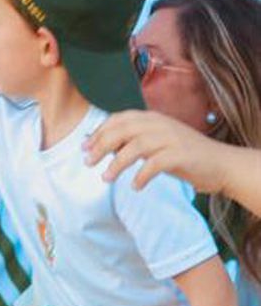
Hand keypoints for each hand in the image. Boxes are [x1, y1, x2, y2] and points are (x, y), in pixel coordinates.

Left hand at [83, 111, 227, 191]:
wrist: (221, 164)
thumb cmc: (182, 155)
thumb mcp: (154, 143)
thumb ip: (130, 141)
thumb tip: (99, 146)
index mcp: (150, 118)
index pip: (118, 120)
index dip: (98, 132)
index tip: (83, 148)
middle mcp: (159, 124)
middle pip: (122, 130)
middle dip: (100, 146)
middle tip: (87, 163)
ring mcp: (171, 138)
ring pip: (135, 147)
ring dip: (116, 163)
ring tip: (105, 179)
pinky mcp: (182, 155)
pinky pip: (155, 164)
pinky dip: (142, 175)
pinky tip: (134, 186)